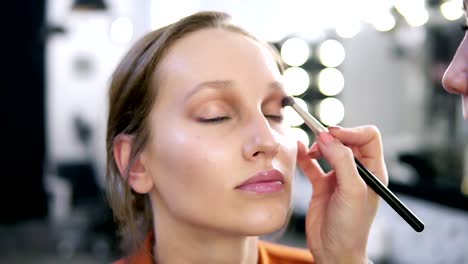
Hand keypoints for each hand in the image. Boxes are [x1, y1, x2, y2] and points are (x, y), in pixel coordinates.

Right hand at [296, 125, 387, 263]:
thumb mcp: (352, 191)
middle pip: (346, 140)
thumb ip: (342, 161)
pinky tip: (298, 150)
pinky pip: (313, 164)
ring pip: (329, 150)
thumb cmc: (351, 227)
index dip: (351, 132)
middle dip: (332, 137)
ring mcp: (338, 178)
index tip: (334, 135)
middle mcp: (357, 172)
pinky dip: (305, 156)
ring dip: (318, 146)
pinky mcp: (322, 185)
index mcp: (373, 171)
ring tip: (310, 152)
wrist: (333, 251)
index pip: (367, 137)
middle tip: (319, 140)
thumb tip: (327, 136)